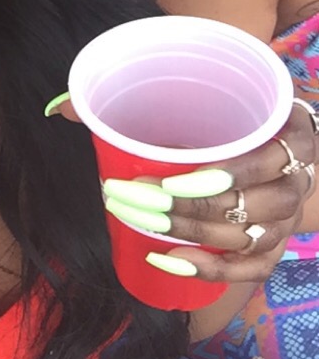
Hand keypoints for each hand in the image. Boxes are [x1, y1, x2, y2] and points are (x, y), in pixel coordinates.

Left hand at [45, 95, 316, 283]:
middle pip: (247, 206)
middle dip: (187, 209)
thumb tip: (63, 108)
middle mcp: (296, 181)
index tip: (170, 179)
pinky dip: (209, 269)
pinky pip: (249, 270)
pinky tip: (167, 259)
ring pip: (244, 239)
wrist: (276, 137)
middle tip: (136, 198)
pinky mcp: (273, 248)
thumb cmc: (231, 112)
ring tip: (144, 224)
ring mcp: (286, 219)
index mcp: (291, 133)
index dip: (222, 173)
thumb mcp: (206, 89)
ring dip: (190, 235)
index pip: (267, 160)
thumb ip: (138, 91)